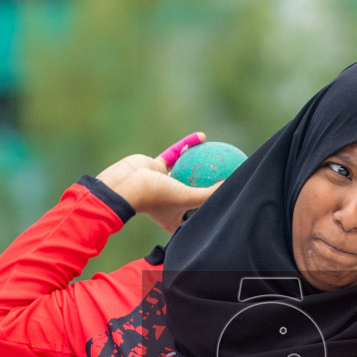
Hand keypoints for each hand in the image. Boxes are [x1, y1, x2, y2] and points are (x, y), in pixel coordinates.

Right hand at [97, 141, 219, 233]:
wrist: (125, 184)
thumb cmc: (156, 196)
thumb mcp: (188, 198)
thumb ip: (209, 194)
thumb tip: (231, 185)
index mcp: (175, 218)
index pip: (198, 215)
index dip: (212, 209)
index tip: (229, 198)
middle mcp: (170, 202)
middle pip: (195, 191)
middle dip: (209, 184)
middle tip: (227, 172)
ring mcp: (163, 183)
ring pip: (186, 170)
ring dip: (199, 160)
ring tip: (216, 151)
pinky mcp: (157, 167)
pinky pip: (176, 154)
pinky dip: (186, 146)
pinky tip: (202, 137)